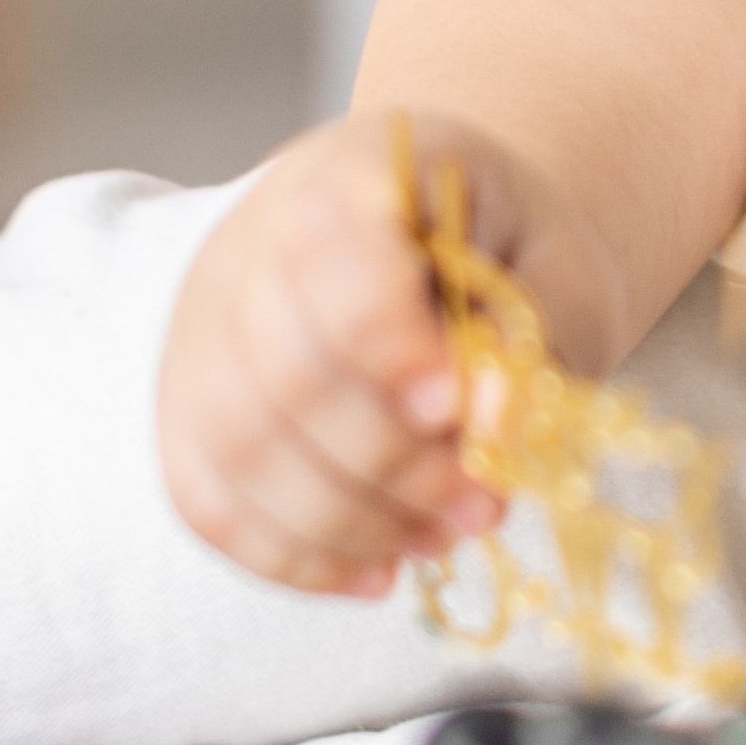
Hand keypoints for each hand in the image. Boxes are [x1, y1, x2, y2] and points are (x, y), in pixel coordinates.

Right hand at [158, 114, 523, 597]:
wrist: (454, 241)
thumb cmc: (508, 251)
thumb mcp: (556, 266)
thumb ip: (533, 334)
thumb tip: (491, 421)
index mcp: (353, 173)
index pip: (331, 252)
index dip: (383, 341)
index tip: (449, 406)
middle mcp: (252, 241)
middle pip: (285, 372)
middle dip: (392, 464)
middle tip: (486, 502)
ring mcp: (205, 326)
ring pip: (242, 449)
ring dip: (352, 522)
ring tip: (450, 535)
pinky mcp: (188, 406)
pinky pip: (211, 502)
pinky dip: (295, 557)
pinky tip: (381, 571)